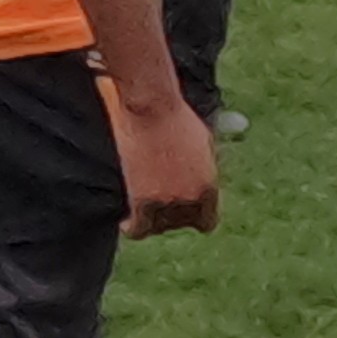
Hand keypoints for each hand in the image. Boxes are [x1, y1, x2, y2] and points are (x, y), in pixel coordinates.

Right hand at [114, 85, 219, 235]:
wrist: (151, 108)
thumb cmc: (176, 117)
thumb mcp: (203, 143)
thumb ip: (204, 167)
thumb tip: (202, 174)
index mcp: (210, 186)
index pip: (207, 220)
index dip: (195, 216)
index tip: (185, 212)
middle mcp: (191, 199)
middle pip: (181, 224)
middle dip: (173, 215)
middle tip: (160, 204)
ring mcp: (167, 201)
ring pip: (159, 227)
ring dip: (152, 220)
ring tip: (144, 213)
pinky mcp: (142, 200)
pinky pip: (139, 229)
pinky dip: (132, 228)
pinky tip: (127, 224)